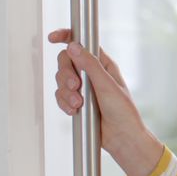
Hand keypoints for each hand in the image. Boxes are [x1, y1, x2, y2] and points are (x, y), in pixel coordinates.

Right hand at [49, 28, 163, 175]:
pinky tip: (74, 111)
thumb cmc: (123, 111)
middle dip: (66, 74)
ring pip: (60, 81)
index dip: (67, 37)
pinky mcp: (75, 101)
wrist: (121, 137)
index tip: (53, 37)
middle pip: (66, 62)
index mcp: (103, 64)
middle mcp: (91, 73)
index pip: (82, 44)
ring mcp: (82, 88)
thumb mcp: (107, 85)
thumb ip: (90, 65)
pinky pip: (60, 97)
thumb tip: (74, 46)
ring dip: (66, 93)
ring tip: (79, 104)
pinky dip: (64, 103)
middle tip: (75, 87)